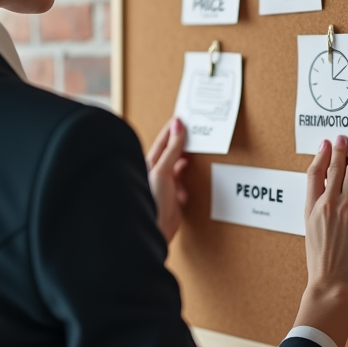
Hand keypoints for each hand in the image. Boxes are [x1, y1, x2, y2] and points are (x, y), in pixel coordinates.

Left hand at [145, 118, 188, 243]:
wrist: (156, 228)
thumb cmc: (152, 198)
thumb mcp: (163, 169)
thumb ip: (172, 149)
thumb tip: (177, 126)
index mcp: (150, 163)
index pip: (163, 141)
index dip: (173, 129)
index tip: (184, 118)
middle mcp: (157, 172)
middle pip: (172, 152)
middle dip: (182, 142)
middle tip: (195, 130)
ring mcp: (166, 184)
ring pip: (179, 167)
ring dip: (187, 160)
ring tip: (197, 149)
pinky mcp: (175, 197)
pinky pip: (185, 183)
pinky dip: (190, 179)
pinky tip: (192, 176)